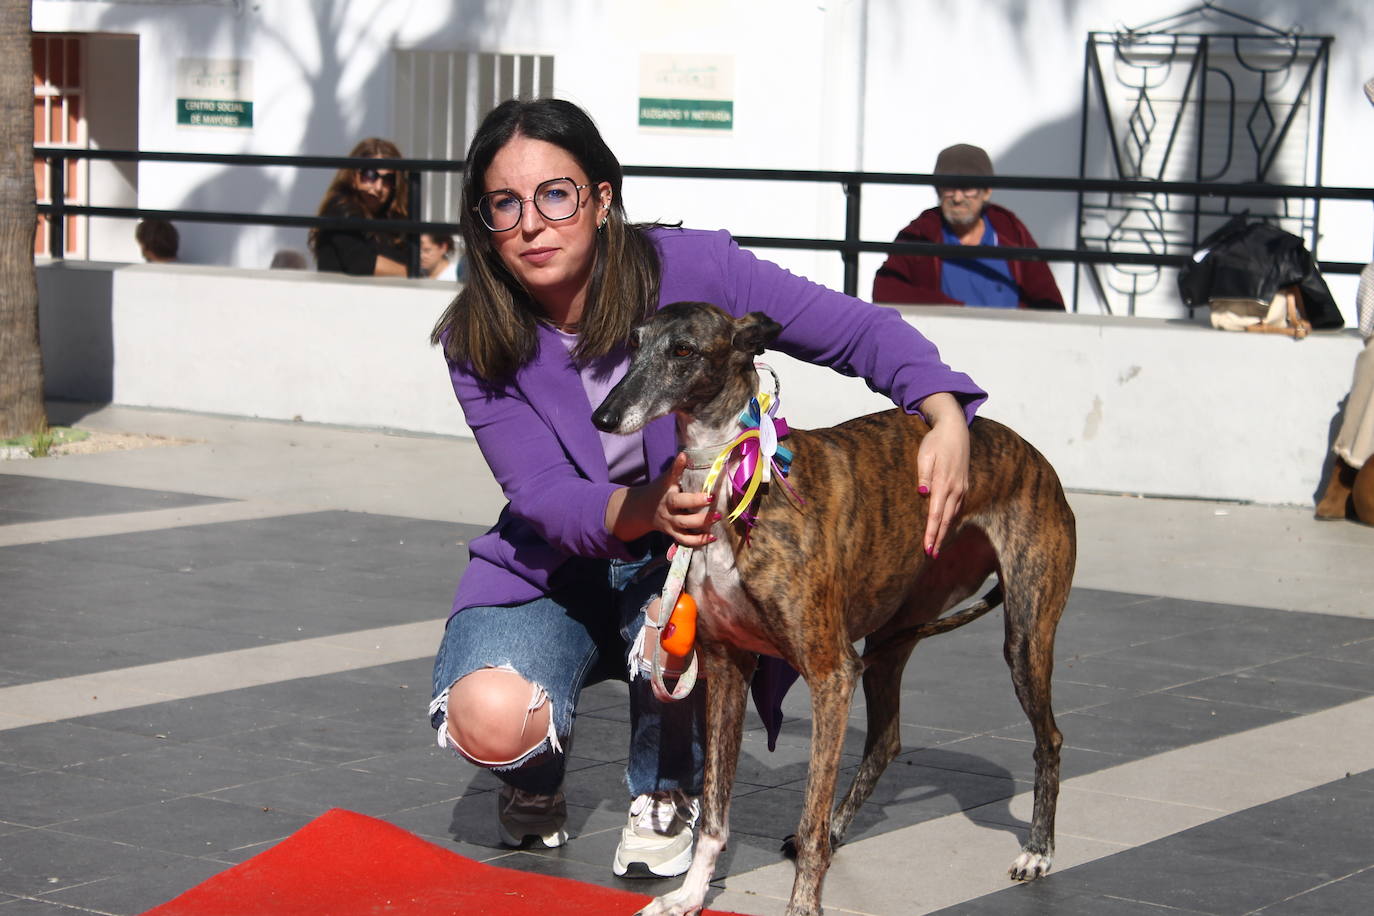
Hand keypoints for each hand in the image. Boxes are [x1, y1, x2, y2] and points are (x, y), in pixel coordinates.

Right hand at [607, 452, 716, 546]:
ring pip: (685, 528)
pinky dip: (698, 542)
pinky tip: (712, 538)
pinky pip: (685, 540)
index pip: (678, 495)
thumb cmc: (659, 490)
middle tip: (714, 502)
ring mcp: (670, 524)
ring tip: (718, 518)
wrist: (642, 509)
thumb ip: (675, 468)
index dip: (693, 497)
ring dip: (702, 525)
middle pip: (682, 514)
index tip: (709, 494)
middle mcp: (668, 511)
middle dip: (698, 510)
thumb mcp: (665, 479)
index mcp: (667, 496)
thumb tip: (684, 454)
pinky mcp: (673, 533)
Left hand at [916, 393, 969, 556]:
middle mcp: (955, 489)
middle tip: (931, 555)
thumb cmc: (936, 442)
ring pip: (953, 515)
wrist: (955, 429)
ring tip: (937, 546)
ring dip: (945, 531)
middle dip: (939, 538)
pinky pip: (958, 507)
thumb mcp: (925, 455)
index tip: (927, 548)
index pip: (936, 514)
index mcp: (944, 483)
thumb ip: (924, 475)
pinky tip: (946, 527)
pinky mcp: (964, 485)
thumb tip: (923, 493)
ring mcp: (962, 487)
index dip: (932, 533)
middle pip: (946, 520)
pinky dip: (952, 519)